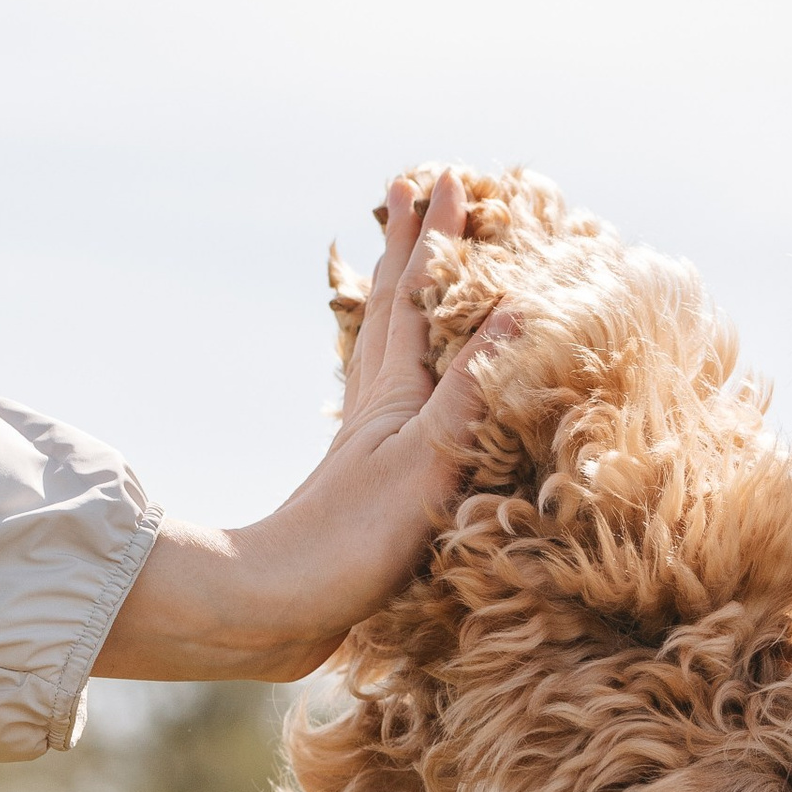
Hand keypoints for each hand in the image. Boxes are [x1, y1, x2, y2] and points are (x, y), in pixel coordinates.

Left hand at [92, 169, 514, 684]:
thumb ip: (472, 390)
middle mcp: (375, 410)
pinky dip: (403, 384)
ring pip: (384, 356)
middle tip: (408, 196)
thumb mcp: (426, 460)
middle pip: (390, 312)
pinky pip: (390, 410)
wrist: (271, 613)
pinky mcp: (364, 496)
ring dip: (401, 310)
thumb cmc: (349, 541)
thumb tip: (520, 308)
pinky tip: (404, 403)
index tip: (441, 179)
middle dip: (406, 253)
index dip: (432, 240)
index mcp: (391, 394)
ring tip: (408, 281)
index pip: (416, 298)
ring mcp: (366, 451)